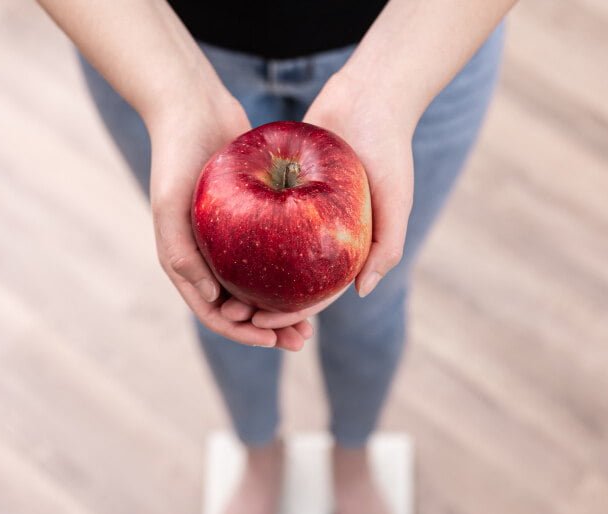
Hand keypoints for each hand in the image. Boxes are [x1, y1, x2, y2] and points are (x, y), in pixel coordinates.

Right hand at [146, 89, 313, 350]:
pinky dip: (294, 268)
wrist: (192, 108)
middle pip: (244, 307)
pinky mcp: (253, 217)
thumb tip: (211, 301)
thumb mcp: (169, 207)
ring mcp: (232, 240)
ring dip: (286, 306)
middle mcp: (210, 258)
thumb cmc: (174, 158)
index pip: (215, 314)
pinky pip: (277, 251)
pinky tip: (320, 273)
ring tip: (316, 319)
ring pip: (263, 284)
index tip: (272, 342)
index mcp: (187, 264)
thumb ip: (181, 255)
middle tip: (303, 339)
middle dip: (271, 330)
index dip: (242, 334)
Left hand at [240, 71, 415, 330]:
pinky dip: (237, 232)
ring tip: (215, 289)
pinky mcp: (276, 185)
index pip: (315, 294)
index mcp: (345, 249)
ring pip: (264, 253)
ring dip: (242, 276)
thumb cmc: (389, 150)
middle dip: (259, 304)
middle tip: (231, 313)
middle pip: (283, 281)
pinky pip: (252, 214)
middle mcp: (318, 235)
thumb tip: (360, 292)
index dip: (291, 314)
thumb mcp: (396, 200)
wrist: (370, 95)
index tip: (265, 324)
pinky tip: (211, 246)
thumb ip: (386, 246)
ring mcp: (296, 211)